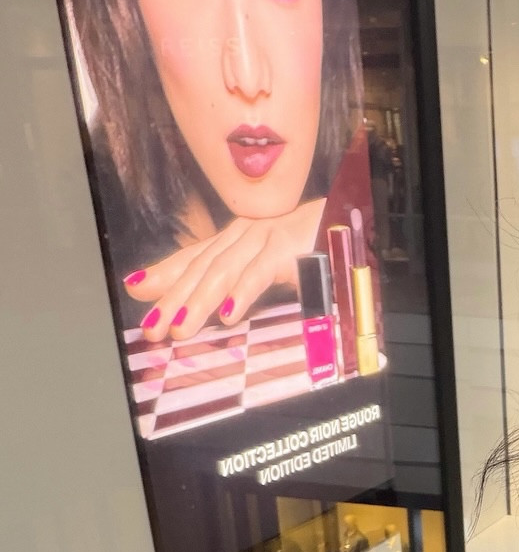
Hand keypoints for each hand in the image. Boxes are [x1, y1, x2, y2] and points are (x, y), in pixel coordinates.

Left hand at [128, 198, 326, 341]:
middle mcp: (245, 235)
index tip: (135, 290)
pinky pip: (260, 272)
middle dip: (172, 299)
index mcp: (238, 239)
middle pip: (201, 269)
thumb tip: (218, 305)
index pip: (193, 256)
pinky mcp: (289, 247)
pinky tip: (229, 313)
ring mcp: (265, 239)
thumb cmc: (313, 244)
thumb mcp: (271, 264)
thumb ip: (240, 279)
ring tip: (181, 329)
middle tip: (152, 327)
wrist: (350, 222)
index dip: (163, 273)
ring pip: (223, 272)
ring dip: (199, 302)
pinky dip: (243, 292)